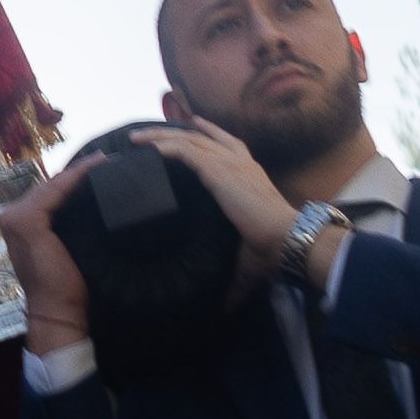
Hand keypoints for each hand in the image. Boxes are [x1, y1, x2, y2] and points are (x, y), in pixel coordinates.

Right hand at [10, 147, 95, 354]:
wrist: (56, 310)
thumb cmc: (64, 286)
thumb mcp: (65, 246)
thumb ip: (66, 223)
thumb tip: (90, 200)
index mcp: (18, 222)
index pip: (47, 193)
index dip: (73, 179)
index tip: (99, 166)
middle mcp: (10, 216)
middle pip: (49, 187)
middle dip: (76, 173)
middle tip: (105, 159)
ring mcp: (15, 217)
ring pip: (52, 185)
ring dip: (79, 171)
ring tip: (104, 159)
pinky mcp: (26, 221)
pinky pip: (56, 191)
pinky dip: (77, 177)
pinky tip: (96, 167)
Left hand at [146, 110, 305, 261]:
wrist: (283, 234)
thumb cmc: (271, 241)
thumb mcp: (248, 235)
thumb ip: (234, 246)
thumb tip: (225, 297)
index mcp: (250, 169)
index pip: (227, 141)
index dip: (210, 129)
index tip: (194, 121)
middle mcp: (239, 160)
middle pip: (199, 136)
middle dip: (171, 131)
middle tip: (148, 133)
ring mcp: (228, 161)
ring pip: (187, 139)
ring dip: (159, 137)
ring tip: (136, 139)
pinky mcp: (217, 170)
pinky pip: (184, 151)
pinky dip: (164, 148)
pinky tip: (147, 150)